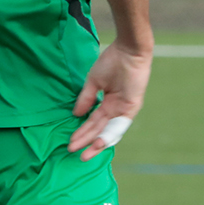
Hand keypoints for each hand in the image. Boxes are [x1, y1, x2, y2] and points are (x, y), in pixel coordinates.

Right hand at [67, 39, 152, 160]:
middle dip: (86, 141)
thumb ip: (86, 98)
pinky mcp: (132, 108)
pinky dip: (109, 134)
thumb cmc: (112, 61)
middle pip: (100, 129)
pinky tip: (98, 142)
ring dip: (97, 143)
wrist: (128, 51)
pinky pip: (120, 125)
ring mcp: (124, 110)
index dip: (82, 132)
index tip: (70, 141)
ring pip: (109, 131)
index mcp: (108, 103)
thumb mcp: (94, 81)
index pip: (93, 122)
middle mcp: (116, 109)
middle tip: (73, 151)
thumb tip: (76, 114)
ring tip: (84, 153)